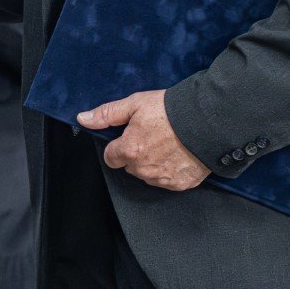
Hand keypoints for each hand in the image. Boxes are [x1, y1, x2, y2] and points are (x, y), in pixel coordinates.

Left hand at [79, 90, 208, 191]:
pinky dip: (169, 170)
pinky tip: (178, 154)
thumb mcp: (134, 104)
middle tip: (151, 136)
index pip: (111, 157)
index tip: (129, 136)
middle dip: (135, 153)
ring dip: (152, 163)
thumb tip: (82, 119)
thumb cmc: (170, 110)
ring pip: (147, 174)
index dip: (118, 145)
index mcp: (129, 151)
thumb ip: (107, 114)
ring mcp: (163, 179)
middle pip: (130, 166)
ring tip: (167, 143)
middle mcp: (143, 169)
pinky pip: (166, 181)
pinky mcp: (180, 184)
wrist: (207, 121)